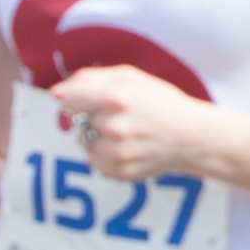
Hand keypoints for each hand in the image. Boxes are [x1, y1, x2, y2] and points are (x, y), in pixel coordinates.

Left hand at [53, 66, 209, 181]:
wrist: (191, 136)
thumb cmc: (162, 103)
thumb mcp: (134, 78)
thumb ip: (94, 79)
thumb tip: (58, 92)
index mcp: (118, 96)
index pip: (71, 98)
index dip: (72, 97)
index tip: (74, 99)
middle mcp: (115, 126)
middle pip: (79, 121)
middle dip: (93, 117)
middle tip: (120, 116)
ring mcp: (116, 152)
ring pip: (85, 142)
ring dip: (98, 137)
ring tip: (126, 133)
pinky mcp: (119, 171)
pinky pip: (94, 161)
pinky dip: (105, 154)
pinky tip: (127, 147)